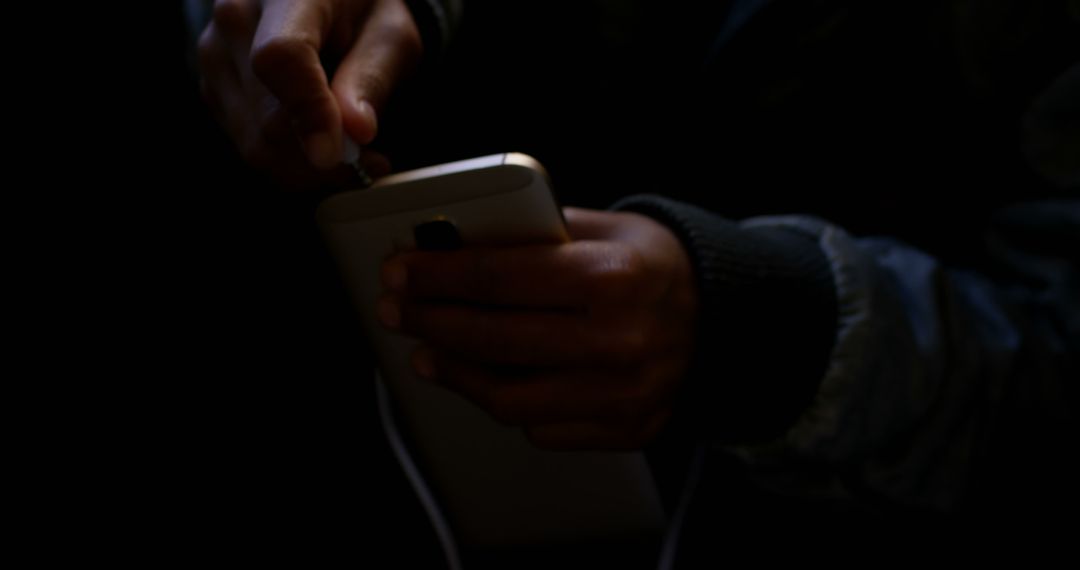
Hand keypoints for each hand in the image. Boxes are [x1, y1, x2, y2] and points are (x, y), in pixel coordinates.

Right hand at [198, 0, 419, 188]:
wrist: (321, 0)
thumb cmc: (360, 9)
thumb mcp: (389, 33)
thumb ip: (373, 76)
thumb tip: (357, 130)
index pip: (282, 56)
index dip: (308, 111)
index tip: (334, 153)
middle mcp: (236, 18)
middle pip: (268, 117)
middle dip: (324, 156)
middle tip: (372, 160)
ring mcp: (216, 55)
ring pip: (256, 143)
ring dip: (310, 167)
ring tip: (355, 154)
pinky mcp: (215, 88)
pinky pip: (250, 145)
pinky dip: (292, 163)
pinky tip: (323, 145)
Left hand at [378, 208, 698, 449]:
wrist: (725, 321)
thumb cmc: (653, 266)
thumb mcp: (604, 227)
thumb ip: (535, 234)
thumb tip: (452, 245)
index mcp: (611, 278)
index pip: (498, 278)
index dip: (437, 275)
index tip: (400, 270)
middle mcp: (618, 342)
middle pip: (493, 340)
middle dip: (430, 321)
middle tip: (398, 309)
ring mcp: (622, 395)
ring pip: (508, 398)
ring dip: (455, 374)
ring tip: (427, 352)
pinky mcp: (625, 430)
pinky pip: (542, 428)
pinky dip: (506, 403)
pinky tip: (486, 380)